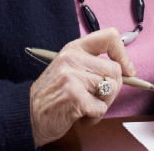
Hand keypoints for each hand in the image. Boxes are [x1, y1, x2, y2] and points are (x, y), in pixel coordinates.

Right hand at [29, 28, 134, 146]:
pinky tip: (80, 117)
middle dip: (113, 89)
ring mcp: (73, 77)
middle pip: (115, 69)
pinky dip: (94, 118)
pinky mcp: (74, 97)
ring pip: (111, 89)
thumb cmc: (52, 94)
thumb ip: (93, 64)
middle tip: (97, 98)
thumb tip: (128, 69)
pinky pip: (101, 108)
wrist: (26, 115)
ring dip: (103, 105)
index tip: (127, 69)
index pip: (109, 36)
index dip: (123, 54)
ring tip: (87, 107)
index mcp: (74, 48)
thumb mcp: (69, 68)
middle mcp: (73, 59)